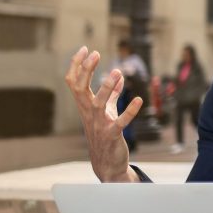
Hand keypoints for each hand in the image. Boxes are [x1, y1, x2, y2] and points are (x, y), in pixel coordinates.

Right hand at [64, 46, 140, 182]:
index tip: (84, 48)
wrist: (107, 164)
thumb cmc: (106, 134)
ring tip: (117, 72)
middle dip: (86, 71)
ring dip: (107, 88)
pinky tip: (138, 100)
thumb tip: (119, 76)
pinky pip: (120, 122)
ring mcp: (99, 125)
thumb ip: (112, 95)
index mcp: (85, 106)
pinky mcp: (112, 136)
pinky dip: (129, 111)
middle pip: (81, 89)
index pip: (74, 83)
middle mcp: (89, 114)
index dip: (77, 66)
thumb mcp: (107, 112)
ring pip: (98, 104)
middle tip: (95, 53)